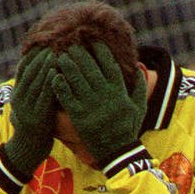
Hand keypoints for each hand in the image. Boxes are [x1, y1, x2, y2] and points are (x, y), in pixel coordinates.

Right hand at [0, 48, 56, 180]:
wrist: (27, 153)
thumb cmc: (34, 128)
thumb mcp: (30, 106)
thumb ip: (35, 91)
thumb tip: (46, 72)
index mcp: (17, 93)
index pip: (24, 67)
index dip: (34, 52)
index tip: (45, 39)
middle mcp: (19, 99)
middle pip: (30, 70)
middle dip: (42, 53)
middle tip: (55, 40)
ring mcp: (27, 108)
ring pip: (37, 80)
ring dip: (47, 64)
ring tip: (59, 50)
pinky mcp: (38, 118)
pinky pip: (45, 96)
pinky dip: (52, 82)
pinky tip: (60, 72)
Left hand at [52, 43, 148, 169]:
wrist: (118, 153)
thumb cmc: (128, 128)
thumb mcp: (139, 107)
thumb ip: (140, 86)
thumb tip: (140, 66)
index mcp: (119, 91)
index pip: (109, 64)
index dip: (99, 50)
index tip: (92, 40)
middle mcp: (105, 96)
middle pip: (89, 67)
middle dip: (79, 53)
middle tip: (70, 44)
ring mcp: (91, 106)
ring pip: (76, 79)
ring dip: (67, 65)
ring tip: (59, 55)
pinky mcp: (79, 117)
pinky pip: (67, 97)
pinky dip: (60, 85)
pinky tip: (54, 76)